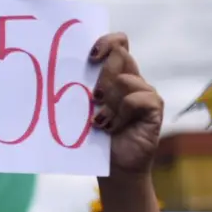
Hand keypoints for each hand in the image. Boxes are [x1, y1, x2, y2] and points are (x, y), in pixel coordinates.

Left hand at [90, 34, 162, 175]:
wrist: (113, 170)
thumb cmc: (95, 140)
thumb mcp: (83, 111)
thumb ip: (80, 90)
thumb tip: (57, 72)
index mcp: (115, 76)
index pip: (118, 43)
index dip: (107, 42)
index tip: (90, 57)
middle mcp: (131, 80)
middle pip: (121, 55)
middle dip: (103, 75)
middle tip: (94, 97)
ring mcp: (144, 94)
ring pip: (127, 79)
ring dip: (109, 102)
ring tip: (100, 122)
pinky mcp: (153, 109)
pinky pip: (138, 99)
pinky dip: (121, 114)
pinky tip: (112, 128)